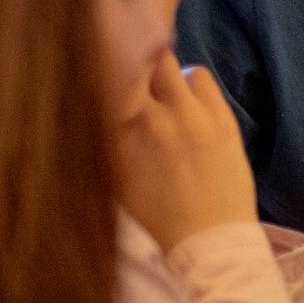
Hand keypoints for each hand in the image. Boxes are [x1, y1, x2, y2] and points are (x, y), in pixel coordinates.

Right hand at [112, 52, 259, 252]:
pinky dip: (192, 83)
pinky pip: (201, 77)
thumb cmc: (155, 218)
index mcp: (116, 136)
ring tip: (162, 93)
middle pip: (135, 59)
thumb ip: (98, 138)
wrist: (208, 243)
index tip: (97, 62)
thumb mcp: (110, 180)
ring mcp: (190, 117)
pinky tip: (188, 103)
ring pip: (169, 63)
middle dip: (131, 60)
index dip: (100, 65)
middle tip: (133, 74)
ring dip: (162, 73)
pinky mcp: (222, 120)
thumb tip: (81, 106)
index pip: (101, 77)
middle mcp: (150, 119)